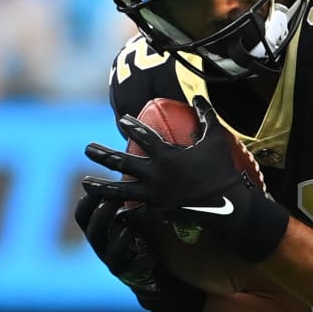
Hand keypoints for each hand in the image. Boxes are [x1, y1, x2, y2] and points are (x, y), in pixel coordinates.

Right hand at [74, 186, 205, 311]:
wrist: (163, 281)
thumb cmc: (151, 245)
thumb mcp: (141, 222)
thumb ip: (135, 203)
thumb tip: (140, 171)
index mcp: (103, 232)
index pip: (84, 214)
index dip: (86, 199)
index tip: (92, 182)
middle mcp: (102, 246)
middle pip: (88, 226)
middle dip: (97, 208)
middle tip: (109, 193)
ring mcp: (112, 260)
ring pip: (99, 242)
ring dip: (108, 223)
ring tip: (120, 211)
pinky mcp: (127, 273)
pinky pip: (120, 259)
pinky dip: (125, 243)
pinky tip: (134, 232)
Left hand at [81, 96, 288, 262]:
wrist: (227, 204)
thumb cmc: (222, 169)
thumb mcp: (216, 138)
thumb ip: (206, 116)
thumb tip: (198, 98)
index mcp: (166, 155)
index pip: (142, 136)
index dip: (131, 126)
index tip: (122, 120)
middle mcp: (154, 175)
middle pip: (121, 163)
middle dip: (102, 155)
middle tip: (88, 149)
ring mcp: (154, 195)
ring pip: (120, 191)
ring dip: (101, 187)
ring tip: (85, 183)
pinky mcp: (158, 211)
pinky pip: (135, 212)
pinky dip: (123, 213)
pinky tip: (111, 213)